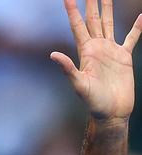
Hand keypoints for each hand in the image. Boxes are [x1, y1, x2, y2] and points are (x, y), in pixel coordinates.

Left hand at [51, 0, 141, 123]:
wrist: (111, 112)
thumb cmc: (93, 102)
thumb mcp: (79, 85)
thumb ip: (67, 69)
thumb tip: (53, 54)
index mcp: (85, 52)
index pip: (77, 26)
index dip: (72, 11)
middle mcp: (97, 48)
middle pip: (92, 20)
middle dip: (90, 4)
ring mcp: (110, 51)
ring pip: (109, 24)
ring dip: (108, 9)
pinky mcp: (124, 57)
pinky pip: (132, 38)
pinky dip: (137, 27)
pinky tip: (141, 16)